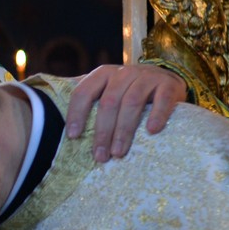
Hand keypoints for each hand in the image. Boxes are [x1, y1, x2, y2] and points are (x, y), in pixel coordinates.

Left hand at [64, 64, 186, 161]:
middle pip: (109, 102)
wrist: (167, 81)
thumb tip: (60, 125)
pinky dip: (157, 114)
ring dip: (124, 130)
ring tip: (119, 153)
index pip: (84, 92)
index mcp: (103, 74)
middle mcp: (124, 73)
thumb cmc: (130, 93)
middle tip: (100, 157)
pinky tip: (152, 131)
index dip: (77, 114)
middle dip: (102, 132)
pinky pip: (162, 99)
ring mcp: (147, 77)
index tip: (73, 137)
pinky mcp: (168, 85)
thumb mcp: (108, 91)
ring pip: (132, 102)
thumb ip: (89, 101)